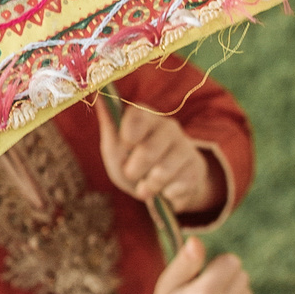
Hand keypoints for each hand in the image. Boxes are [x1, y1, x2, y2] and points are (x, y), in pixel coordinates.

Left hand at [98, 98, 216, 214]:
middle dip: (133, 170)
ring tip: (146, 185)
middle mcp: (168, 127)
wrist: (163, 187)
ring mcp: (185, 147)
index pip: (138, 115)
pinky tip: (166, 188)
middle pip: (148, 150)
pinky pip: (175, 187)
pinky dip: (164, 194)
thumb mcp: (116, 148)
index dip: (130, 131)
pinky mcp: (196, 169)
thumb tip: (98, 98)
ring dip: (148, 186)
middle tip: (131, 174)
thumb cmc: (134, 162)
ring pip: (162, 172)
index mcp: (146, 117)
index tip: (126, 142)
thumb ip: (109, 126)